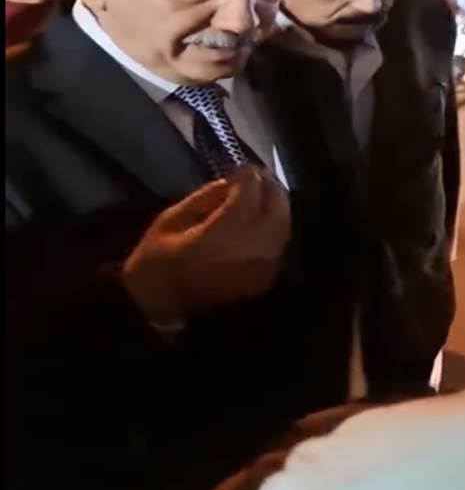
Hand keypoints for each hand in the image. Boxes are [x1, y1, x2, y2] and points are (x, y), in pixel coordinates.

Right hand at [122, 167, 289, 326]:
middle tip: (255, 178)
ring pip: (284, 223)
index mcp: (226, 231)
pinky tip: (259, 220)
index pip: (250, 191)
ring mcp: (264, 264)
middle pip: (276, 205)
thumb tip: (229, 182)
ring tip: (258, 196)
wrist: (162, 320)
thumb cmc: (156, 269)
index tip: (240, 169)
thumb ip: (204, 197)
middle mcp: (254, 245)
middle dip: (268, 186)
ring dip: (274, 205)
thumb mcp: (168, 223)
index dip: (247, 175)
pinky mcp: (266, 278)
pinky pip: (278, 242)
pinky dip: (274, 225)